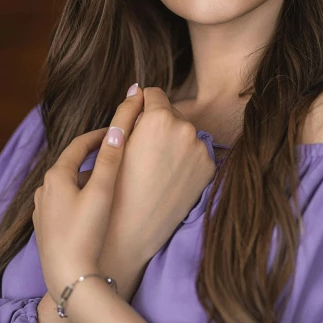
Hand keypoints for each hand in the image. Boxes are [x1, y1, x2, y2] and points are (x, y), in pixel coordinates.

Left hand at [32, 85, 144, 303]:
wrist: (68, 276)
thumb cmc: (86, 232)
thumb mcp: (101, 192)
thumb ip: (110, 160)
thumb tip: (117, 129)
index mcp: (56, 176)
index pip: (79, 145)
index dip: (99, 135)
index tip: (117, 130)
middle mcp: (44, 190)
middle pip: (72, 164)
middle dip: (94, 157)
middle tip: (116, 154)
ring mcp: (42, 210)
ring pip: (67, 185)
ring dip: (86, 179)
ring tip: (109, 183)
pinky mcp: (45, 228)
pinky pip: (64, 202)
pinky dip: (79, 197)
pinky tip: (92, 208)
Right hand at [91, 86, 216, 268]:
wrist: (130, 234)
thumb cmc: (113, 188)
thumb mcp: (114, 145)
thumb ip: (127, 112)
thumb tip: (137, 89)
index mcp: (159, 119)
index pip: (153, 94)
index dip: (140, 109)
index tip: (133, 128)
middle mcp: (186, 129)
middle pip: (171, 114)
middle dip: (158, 126)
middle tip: (141, 154)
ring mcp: (201, 150)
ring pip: (184, 135)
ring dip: (172, 143)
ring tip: (154, 169)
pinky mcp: (209, 169)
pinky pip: (195, 154)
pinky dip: (184, 161)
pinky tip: (168, 179)